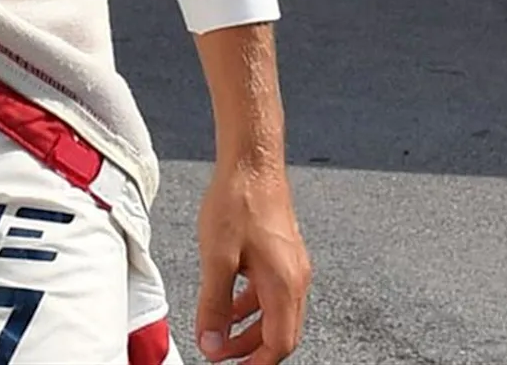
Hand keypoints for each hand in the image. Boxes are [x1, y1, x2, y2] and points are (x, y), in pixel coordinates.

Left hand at [194, 158, 308, 361]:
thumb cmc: (239, 199)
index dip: (255, 362)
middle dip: (250, 349)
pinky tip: (231, 302)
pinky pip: (271, 291)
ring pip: (275, 312)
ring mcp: (292, 264)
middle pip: (280, 332)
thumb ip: (214, 305)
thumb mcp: (217, 258)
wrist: (252, 161)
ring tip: (221, 333)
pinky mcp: (283, 252)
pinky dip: (251, 305)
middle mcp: (295, 277)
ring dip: (250, 328)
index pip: (279, 343)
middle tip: (221, 354)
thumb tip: (211, 340)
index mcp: (285, 283)